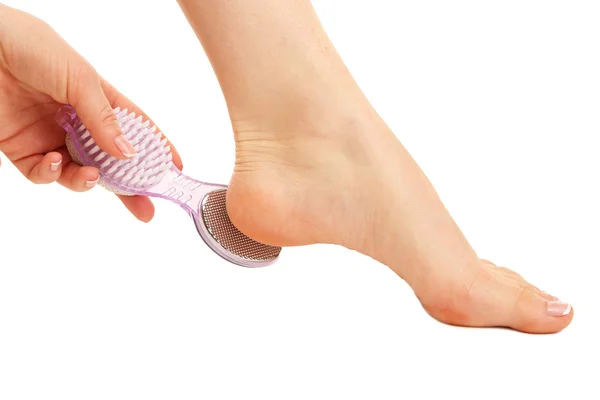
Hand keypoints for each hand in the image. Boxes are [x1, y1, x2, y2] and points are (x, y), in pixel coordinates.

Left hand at [0, 4, 182, 221]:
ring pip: (79, 173)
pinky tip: (55, 161)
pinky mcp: (23, 149)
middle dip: (129, 186)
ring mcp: (51, 136)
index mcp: (98, 100)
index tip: (175, 168)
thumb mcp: (79, 78)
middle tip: (146, 207)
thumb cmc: (31, 47)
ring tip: (93, 177)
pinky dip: (53, 174)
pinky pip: (44, 174)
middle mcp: (78, 122)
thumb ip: (103, 118)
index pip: (134, 129)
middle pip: (111, 161)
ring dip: (89, 181)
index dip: (156, 148)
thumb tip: (129, 153)